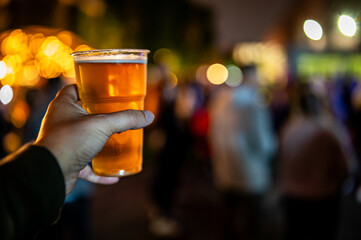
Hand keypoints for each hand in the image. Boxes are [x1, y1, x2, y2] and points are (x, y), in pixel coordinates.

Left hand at [34, 85, 153, 194]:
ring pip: (85, 139)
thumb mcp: (102, 125)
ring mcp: (64, 143)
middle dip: (100, 116)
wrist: (50, 174)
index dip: (89, 88)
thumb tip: (148, 116)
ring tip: (118, 140)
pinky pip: (86, 165)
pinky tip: (115, 176)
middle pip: (82, 114)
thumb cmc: (70, 142)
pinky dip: (100, 170)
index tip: (106, 91)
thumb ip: (126, 119)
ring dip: (100, 141)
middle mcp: (61, 122)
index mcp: (63, 106)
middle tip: (118, 115)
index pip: (75, 89)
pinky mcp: (67, 162)